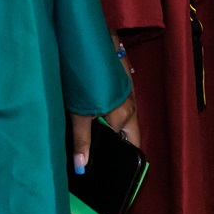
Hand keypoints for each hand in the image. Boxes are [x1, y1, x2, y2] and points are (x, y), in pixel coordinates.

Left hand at [70, 42, 140, 169]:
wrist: (91, 39)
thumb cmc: (87, 78)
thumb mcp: (80, 112)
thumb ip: (82, 140)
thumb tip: (82, 168)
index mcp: (125, 115)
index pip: (134, 145)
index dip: (128, 160)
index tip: (117, 174)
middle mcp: (130, 105)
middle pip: (127, 132)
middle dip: (116, 146)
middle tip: (98, 160)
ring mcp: (126, 91)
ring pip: (121, 116)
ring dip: (110, 127)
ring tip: (93, 141)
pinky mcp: (118, 81)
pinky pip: (117, 104)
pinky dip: (107, 113)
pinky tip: (92, 115)